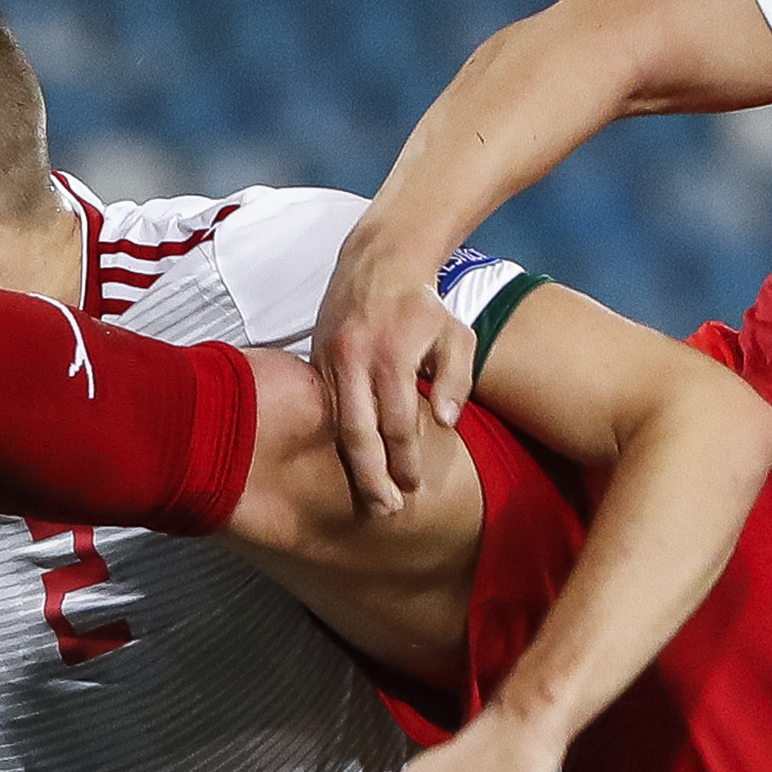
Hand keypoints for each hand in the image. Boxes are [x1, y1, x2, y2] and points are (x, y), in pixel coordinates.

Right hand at [316, 245, 472, 519]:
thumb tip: (444, 421)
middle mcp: (355, 359)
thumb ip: (455, 378)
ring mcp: (329, 359)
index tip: (413, 486)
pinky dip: (333, 439)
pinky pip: (323, 408)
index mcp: (391, 354)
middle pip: (357, 432)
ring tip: (365, 499)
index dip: (405, 458)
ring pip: (335, 424)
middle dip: (370, 476)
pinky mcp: (314, 359)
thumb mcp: (456, 334)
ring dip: (351, 465)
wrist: (378, 261)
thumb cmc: (424, 305)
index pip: (397, 421)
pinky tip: (345, 464)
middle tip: (384, 510)